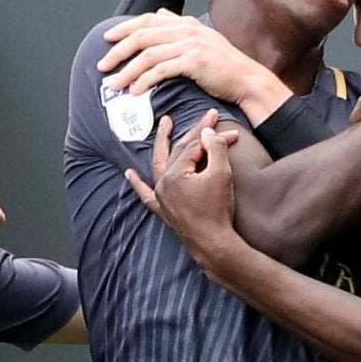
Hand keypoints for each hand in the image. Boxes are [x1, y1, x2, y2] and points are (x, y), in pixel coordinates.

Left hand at [97, 11, 291, 120]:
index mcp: (185, 23)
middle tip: (102, 66)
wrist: (247, 80)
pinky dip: (144, 81)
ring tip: (114, 85)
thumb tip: (159, 14)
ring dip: (127, 71)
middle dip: (118, 51)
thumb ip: (179, 26)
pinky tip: (135, 91)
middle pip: (142, 36)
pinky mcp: (194, 62)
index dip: (124, 29)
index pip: (147, 20)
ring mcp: (190, 44)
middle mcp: (186, 29)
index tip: (106, 39)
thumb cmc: (224, 66)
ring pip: (148, 55)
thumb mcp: (202, 39)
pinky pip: (161, 70)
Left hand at [127, 114, 239, 266]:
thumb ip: (215, 148)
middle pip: (179, 151)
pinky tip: (129, 175)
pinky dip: (137, 184)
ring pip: (159, 165)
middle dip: (196, 133)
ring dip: (161, 144)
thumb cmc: (219, 211)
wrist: (215, 245)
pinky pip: (146, 195)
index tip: (231, 133)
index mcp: (175, 174)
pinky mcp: (163, 211)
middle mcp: (163, 184)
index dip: (214, 138)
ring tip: (165, 126)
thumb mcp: (222, 174)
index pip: (195, 147)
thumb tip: (207, 131)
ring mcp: (161, 198)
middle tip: (208, 116)